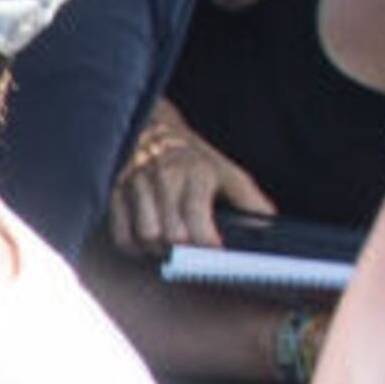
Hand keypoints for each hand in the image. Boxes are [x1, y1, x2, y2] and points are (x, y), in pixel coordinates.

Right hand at [112, 112, 271, 255]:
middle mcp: (165, 178)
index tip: (216, 254)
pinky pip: (122, 236)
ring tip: (170, 250)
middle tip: (193, 256)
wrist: (151, 126)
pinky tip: (147, 246)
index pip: (198, 218)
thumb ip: (249, 198)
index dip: (208, 244)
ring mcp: (136, 186)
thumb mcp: (226, 170)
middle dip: (184, 253)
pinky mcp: (114, 192)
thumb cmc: (193, 157)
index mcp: (196, 173)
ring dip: (159, 252)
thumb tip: (269, 225)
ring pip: (146, 238)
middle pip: (172, 235)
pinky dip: (134, 248)